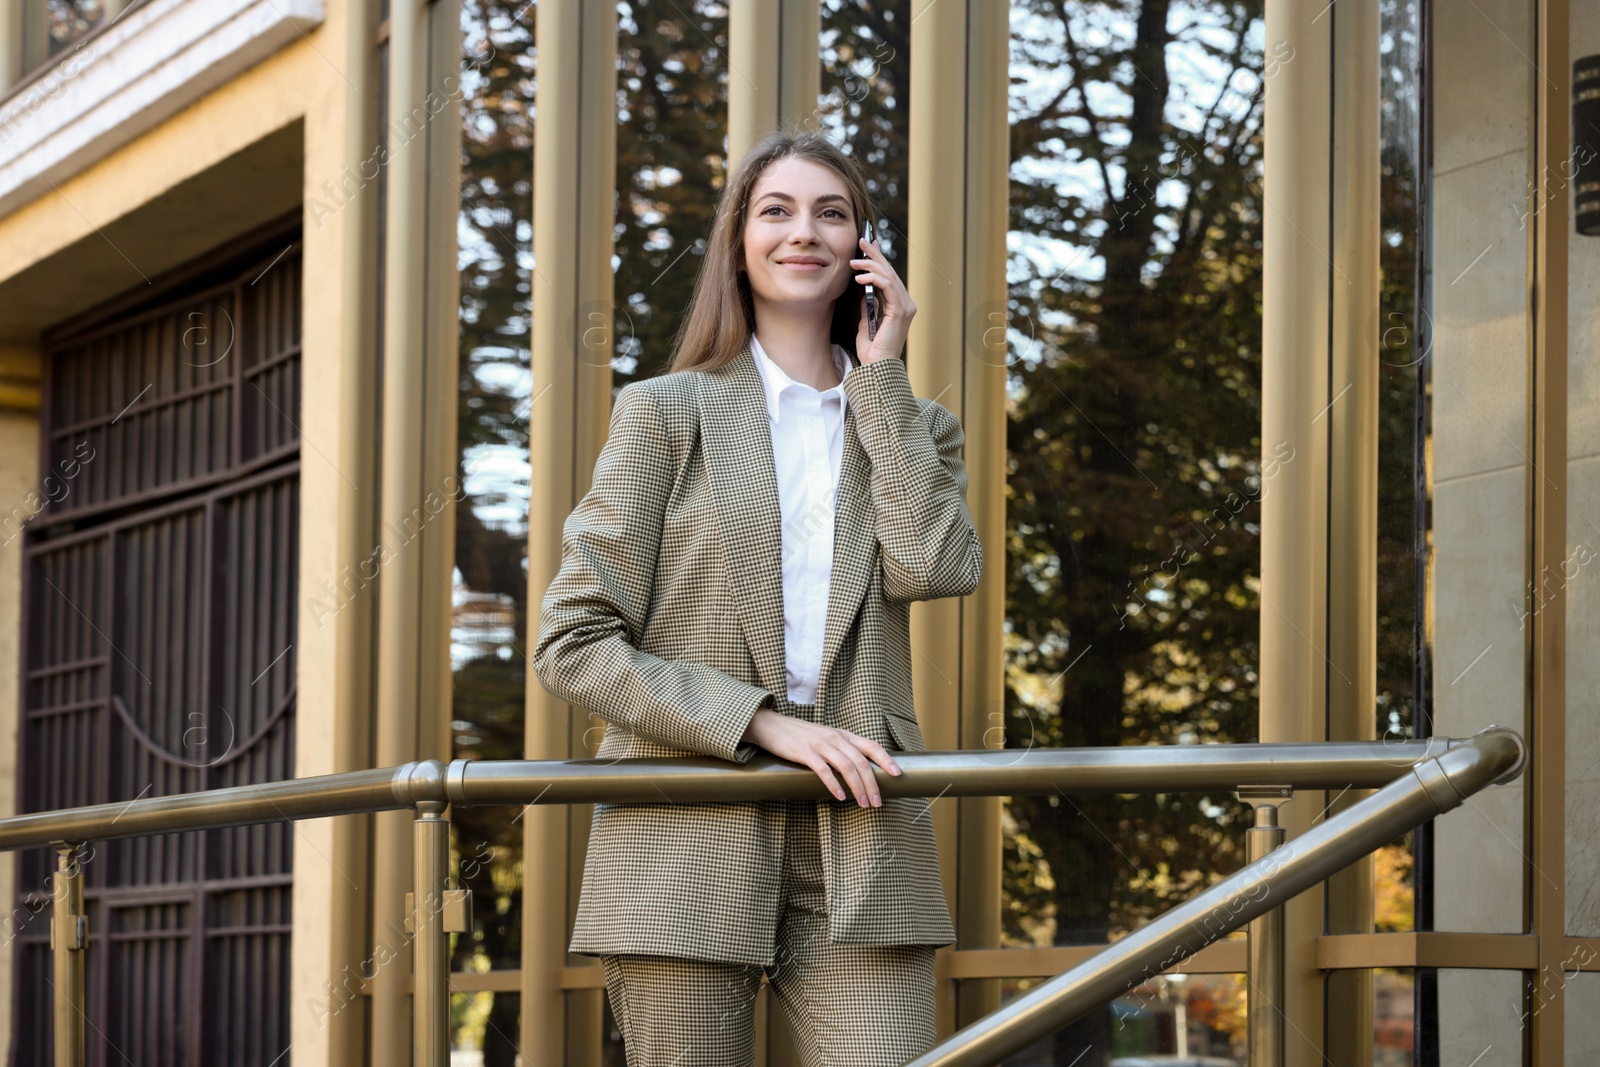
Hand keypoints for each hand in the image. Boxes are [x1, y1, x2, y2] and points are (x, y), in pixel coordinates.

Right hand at [742, 707, 901, 806]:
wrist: (771, 725)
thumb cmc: (800, 735)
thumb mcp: (826, 738)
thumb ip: (841, 749)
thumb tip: (860, 770)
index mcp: (843, 734)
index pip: (871, 746)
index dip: (886, 760)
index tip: (897, 775)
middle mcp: (835, 738)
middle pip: (861, 762)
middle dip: (873, 784)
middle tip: (877, 802)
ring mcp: (820, 745)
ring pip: (847, 767)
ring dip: (858, 788)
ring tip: (863, 804)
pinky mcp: (805, 753)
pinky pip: (824, 770)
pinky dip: (834, 785)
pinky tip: (840, 797)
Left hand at [851, 234, 915, 366]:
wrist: (877, 367)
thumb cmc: (871, 351)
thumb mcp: (866, 323)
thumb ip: (868, 306)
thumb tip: (863, 291)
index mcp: (900, 306)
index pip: (889, 277)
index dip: (879, 259)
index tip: (867, 246)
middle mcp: (906, 303)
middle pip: (890, 272)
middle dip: (875, 254)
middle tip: (862, 240)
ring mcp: (906, 306)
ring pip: (889, 275)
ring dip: (871, 264)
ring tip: (854, 261)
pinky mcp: (900, 309)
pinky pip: (888, 286)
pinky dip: (873, 278)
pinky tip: (859, 277)